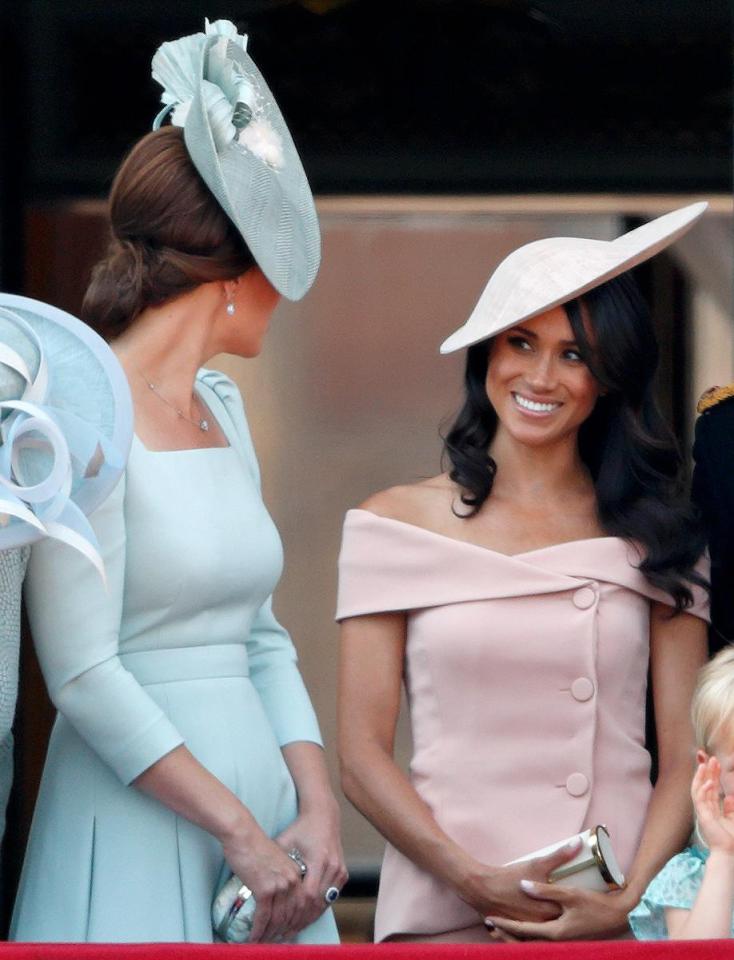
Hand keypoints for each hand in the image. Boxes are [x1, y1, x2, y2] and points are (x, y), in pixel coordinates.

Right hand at [220, 822, 306, 942]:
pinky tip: (252, 938)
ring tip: (262, 943)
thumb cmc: (256, 846)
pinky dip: (257, 931)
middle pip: (291, 915)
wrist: (243, 835)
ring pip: (277, 919)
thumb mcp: (277, 861)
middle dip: (282, 932)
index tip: (287, 933)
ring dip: (269, 935)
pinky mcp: (265, 889)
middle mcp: (293, 880)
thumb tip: (278, 897)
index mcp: (298, 873)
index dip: (295, 923)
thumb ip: (281, 877)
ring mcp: (280, 885)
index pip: (301, 905)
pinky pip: (263, 917)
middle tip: (274, 942)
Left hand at [274, 797, 348, 935]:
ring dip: (308, 918)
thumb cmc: (301, 828)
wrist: (324, 816)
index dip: (292, 911)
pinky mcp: (343, 873)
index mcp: (318, 859)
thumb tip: (255, 881)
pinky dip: (318, 909)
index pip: (306, 894)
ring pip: (324, 904)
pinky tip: (305, 917)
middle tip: (281, 933)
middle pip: (315, 903)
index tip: (279, 921)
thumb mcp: (285, 841)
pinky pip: (330, 897)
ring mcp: (339, 870)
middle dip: (298, 920)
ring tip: (291, 930)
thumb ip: (275, 862)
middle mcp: (331, 866)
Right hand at [459, 838, 582, 921]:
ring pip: (547, 929)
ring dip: (552, 922)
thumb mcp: (536, 864)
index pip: (570, 912)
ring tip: (556, 911)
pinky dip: (536, 928)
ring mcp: (529, 929)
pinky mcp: (517, 930)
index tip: (582, 897)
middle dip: (566, 914)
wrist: (482, 888)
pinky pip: (532, 933)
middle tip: (572, 903)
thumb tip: (579, 843)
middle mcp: (541, 925)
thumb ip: (560, 856)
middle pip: (559, 921)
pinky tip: (537, 918)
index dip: (577, 906)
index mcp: (549, 911)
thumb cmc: (511, 877)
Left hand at [486, 882, 632, 940]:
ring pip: (533, 942)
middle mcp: (557, 940)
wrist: (620, 915)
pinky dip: (530, 936)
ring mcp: (563, 941)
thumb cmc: (596, 905)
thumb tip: (524, 885)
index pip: (523, 930)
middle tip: (489, 926)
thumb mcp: (569, 894)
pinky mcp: (568, 937)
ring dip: (517, 936)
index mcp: (555, 932)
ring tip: (501, 928)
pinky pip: (543, 940)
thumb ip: (546, 890)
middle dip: (507, 934)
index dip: (505, 924)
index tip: (489, 918)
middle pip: (525, 941)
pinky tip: (527, 929)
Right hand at [692, 757, 733, 855]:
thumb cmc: (731, 839)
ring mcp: (702, 811)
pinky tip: (710, 782)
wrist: (729, 853)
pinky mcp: (702, 816)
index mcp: (712, 808)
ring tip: (705, 765)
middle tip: (711, 758)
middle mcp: (705, 808)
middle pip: (704, 785)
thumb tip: (729, 797)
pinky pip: (700, 800)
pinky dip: (704, 790)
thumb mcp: (733, 819)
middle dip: (707, 771)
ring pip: (698, 789)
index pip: (710, 787)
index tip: (714, 762)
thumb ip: (730, 808)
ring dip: (701, 777)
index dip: (712, 774)